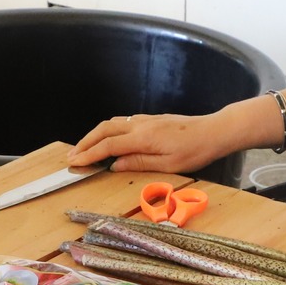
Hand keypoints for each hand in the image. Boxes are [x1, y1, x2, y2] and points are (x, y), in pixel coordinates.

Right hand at [69, 110, 240, 173]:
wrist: (214, 131)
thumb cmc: (195, 150)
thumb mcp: (168, 164)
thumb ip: (139, 163)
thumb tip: (115, 165)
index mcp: (143, 137)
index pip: (108, 145)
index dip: (89, 154)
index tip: (75, 163)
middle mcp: (140, 124)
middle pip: (103, 129)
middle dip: (84, 142)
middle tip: (71, 156)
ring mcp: (145, 119)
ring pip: (111, 123)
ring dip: (94, 135)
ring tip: (83, 149)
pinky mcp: (150, 120)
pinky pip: (121, 122)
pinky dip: (107, 130)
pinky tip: (106, 139)